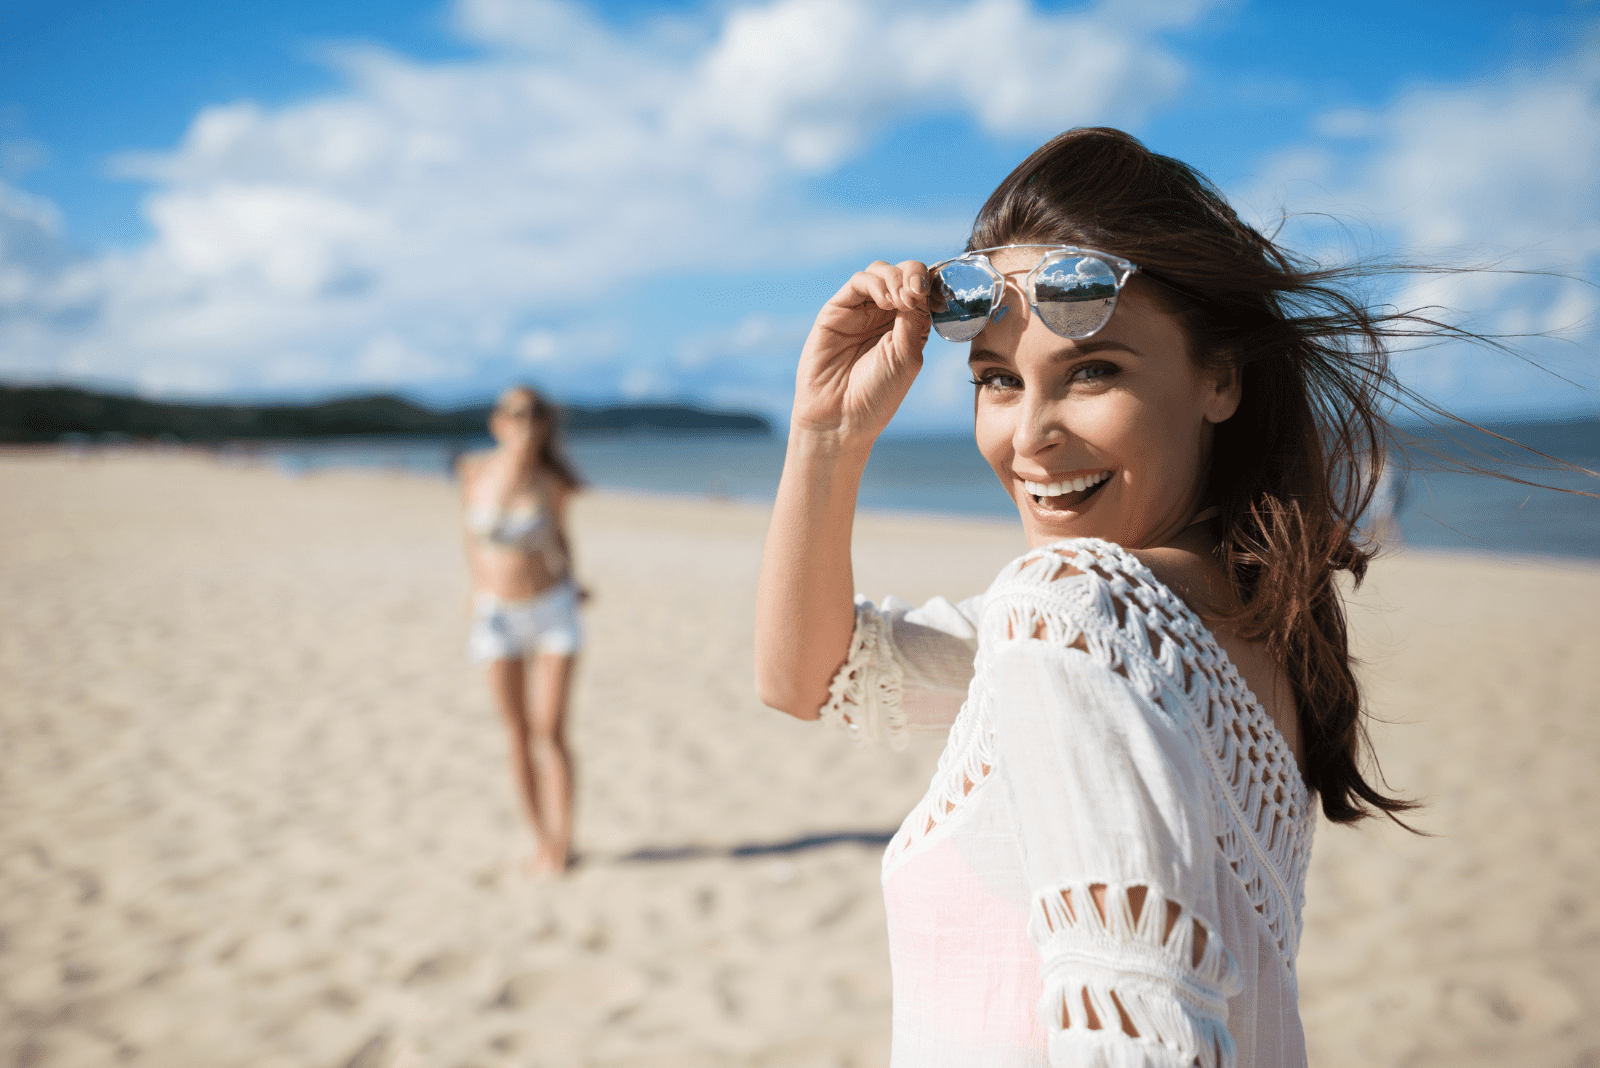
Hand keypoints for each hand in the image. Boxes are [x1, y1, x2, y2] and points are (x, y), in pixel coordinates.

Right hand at [791, 260, 930, 446]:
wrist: (841, 416)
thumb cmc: (877, 393)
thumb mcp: (907, 355)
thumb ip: (913, 319)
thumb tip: (917, 286)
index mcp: (908, 326)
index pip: (923, 289)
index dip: (931, 283)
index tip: (937, 295)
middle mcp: (885, 314)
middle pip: (904, 273)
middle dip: (915, 275)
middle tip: (916, 294)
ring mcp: (861, 310)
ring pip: (882, 270)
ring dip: (896, 278)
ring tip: (901, 301)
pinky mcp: (837, 309)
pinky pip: (859, 281)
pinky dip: (876, 283)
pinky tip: (885, 302)